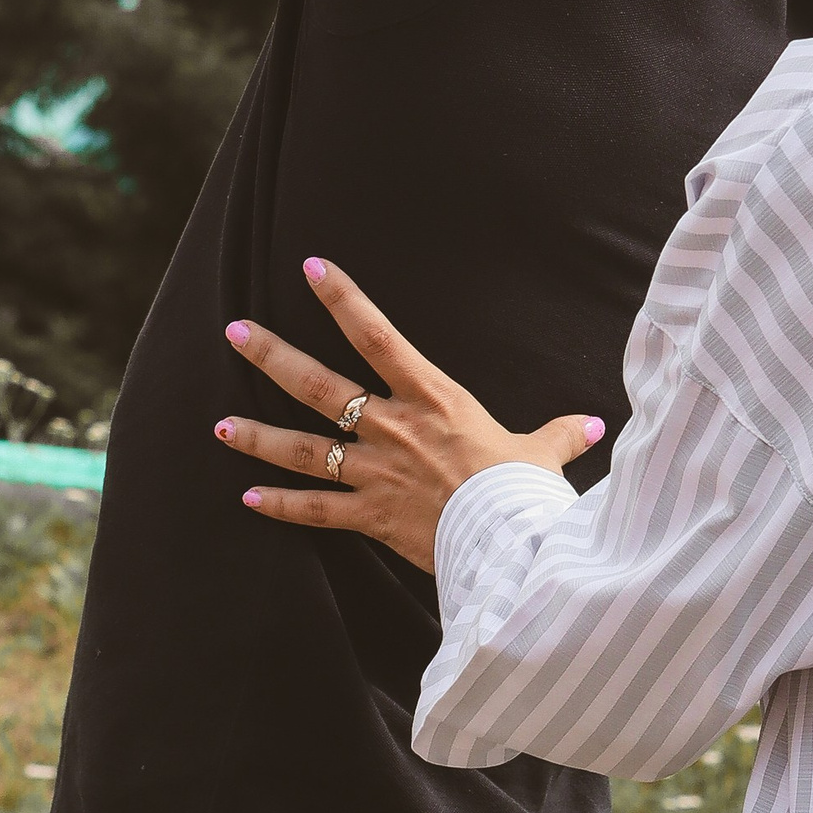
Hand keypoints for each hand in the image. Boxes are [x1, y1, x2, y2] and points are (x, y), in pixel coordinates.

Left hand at [217, 259, 602, 573]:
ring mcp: (375, 472)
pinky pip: (316, 511)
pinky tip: (248, 498)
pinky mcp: (369, 518)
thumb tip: (593, 425)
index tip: (312, 268)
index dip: (344, 299)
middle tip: (234, 330)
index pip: (378, 336)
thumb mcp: (542, 454)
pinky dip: (282, 506)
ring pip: (302, 449)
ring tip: (218, 423)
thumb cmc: (524, 491)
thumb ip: (560, 435)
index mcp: (433, 398)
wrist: (509, 543)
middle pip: (319, 385)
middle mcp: (393, 427)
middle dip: (272, 356)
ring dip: (258, 435)